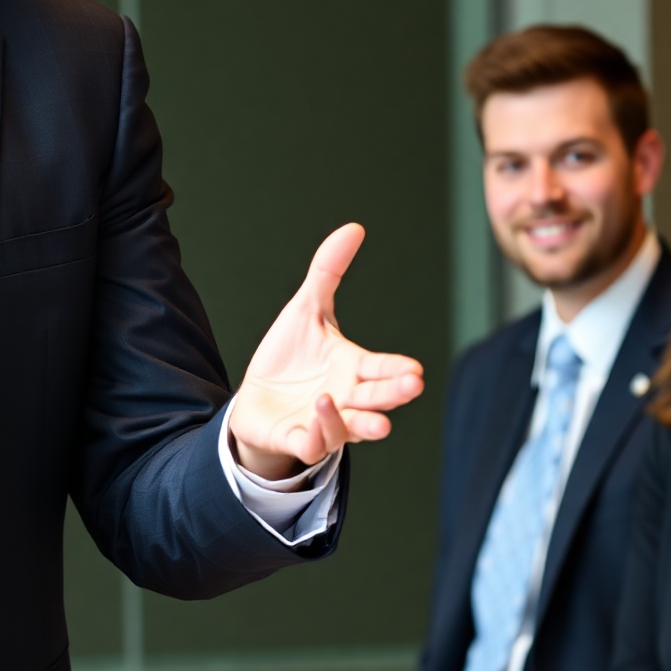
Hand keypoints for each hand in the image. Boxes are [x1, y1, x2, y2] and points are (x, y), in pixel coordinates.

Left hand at [227, 223, 424, 475]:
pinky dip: (315, 436)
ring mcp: (324, 423)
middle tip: (412, 387)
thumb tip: (354, 227)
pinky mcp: (296, 439)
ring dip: (358, 422)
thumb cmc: (290, 357)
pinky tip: (313, 422)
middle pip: (376, 399)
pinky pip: (310, 443)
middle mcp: (346, 399)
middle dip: (393, 395)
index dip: (397, 369)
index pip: (382, 368)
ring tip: (374, 420)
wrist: (257, 399)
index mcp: (353, 369)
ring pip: (348, 428)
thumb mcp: (306, 309)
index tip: (414, 369)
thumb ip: (328, 271)